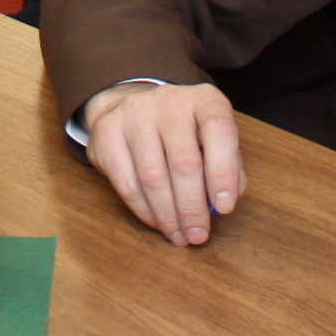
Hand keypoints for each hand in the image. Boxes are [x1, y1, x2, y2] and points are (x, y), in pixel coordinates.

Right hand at [81, 80, 244, 244]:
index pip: (219, 130)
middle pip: (184, 161)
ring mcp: (134, 112)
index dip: (223, 172)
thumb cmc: (185, 133)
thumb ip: (228, 168)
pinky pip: (126, 182)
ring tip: (178, 235)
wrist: (134, 107)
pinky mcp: (107, 131)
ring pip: (153, 176)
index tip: (224, 208)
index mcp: (204, 100)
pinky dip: (143, 210)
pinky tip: (156, 221)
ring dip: (167, 215)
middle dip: (192, 208)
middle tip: (197, 235)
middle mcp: (169, 100)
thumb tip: (221, 205)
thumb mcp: (213, 140)